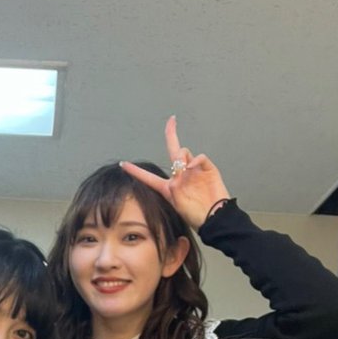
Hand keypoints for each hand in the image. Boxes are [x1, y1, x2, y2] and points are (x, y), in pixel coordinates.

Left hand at [120, 116, 230, 230]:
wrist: (215, 218)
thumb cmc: (195, 216)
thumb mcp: (176, 205)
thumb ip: (172, 188)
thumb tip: (177, 172)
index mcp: (169, 187)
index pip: (148, 177)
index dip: (135, 171)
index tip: (123, 164)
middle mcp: (181, 176)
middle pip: (173, 152)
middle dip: (171, 134)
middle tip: (171, 120)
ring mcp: (194, 171)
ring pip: (184, 153)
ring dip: (181, 156)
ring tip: (184, 168)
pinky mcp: (208, 169)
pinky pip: (200, 158)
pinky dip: (196, 160)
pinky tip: (191, 167)